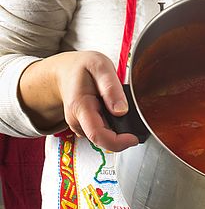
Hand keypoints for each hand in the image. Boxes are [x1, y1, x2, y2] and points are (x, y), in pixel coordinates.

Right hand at [19, 51, 138, 151]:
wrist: (66, 70)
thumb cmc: (83, 67)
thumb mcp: (100, 66)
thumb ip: (111, 87)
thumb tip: (122, 111)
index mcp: (80, 106)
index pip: (98, 135)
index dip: (118, 142)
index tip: (134, 138)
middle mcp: (77, 120)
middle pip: (102, 139)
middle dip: (121, 136)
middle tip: (135, 119)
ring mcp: (79, 125)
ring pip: (102, 135)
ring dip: (117, 128)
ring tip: (120, 107)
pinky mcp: (83, 126)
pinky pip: (100, 130)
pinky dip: (111, 124)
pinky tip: (112, 110)